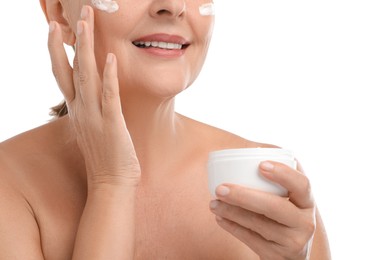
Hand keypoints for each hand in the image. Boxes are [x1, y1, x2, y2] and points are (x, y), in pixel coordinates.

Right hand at [48, 6, 140, 187]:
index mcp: (77, 109)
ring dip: (86, 49)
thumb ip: (90, 108)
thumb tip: (92, 95)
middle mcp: (81, 109)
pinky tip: (109, 58)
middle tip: (74, 14)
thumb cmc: (104, 155)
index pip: (63, 74)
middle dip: (72, 39)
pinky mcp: (111, 124)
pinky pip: (109, 97)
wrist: (111, 182)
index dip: (58, 50)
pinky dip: (108, 77)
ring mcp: (94, 116)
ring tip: (85, 23)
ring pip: (87, 76)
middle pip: (72, 68)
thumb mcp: (92, 127)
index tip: (55, 29)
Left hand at [209, 161, 315, 259]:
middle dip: (244, 196)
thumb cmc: (283, 217)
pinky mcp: (277, 257)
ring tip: (213, 203)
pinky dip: (232, 227)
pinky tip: (219, 218)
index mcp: (307, 202)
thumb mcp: (289, 200)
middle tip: (220, 188)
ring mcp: (292, 242)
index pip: (302, 185)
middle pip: (274, 207)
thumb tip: (253, 149)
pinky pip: (250, 240)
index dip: (283, 174)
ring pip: (258, 224)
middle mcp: (305, 223)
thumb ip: (278, 179)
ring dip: (231, 212)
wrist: (291, 257)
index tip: (260, 165)